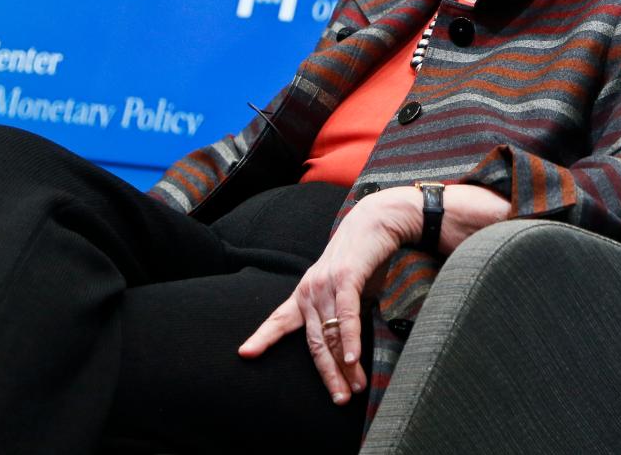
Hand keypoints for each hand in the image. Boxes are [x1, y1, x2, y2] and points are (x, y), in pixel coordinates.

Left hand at [237, 187, 419, 403]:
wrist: (375, 222)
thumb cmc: (362, 259)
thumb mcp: (345, 289)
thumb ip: (340, 313)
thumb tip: (346, 346)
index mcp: (305, 293)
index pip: (279, 320)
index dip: (262, 338)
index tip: (245, 354)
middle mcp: (310, 291)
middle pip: (314, 342)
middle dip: (327, 374)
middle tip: (338, 399)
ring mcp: (326, 285)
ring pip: (332, 334)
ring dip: (345, 365)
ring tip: (354, 388)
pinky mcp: (346, 279)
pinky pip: (347, 316)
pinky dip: (350, 339)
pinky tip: (353, 359)